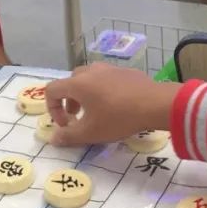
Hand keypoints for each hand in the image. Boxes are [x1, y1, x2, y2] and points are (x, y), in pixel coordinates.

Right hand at [45, 64, 179, 146]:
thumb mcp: (90, 132)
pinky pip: (107, 78)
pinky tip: (117, 104)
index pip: (52, 89)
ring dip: (86, 93)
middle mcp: (91, 71)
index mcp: (78, 84)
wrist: (154, 104)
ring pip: (89, 77)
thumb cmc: (117, 118)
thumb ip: (68, 136)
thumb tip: (53, 139)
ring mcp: (110, 68)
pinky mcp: (126, 71)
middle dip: (69, 100)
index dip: (53, 108)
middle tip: (78, 116)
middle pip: (70, 81)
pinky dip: (104, 89)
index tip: (65, 124)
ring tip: (96, 110)